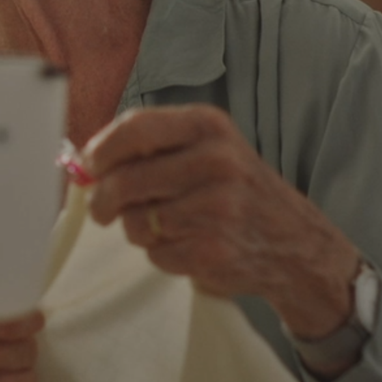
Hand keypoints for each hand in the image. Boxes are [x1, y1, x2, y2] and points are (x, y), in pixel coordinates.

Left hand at [83, 105, 362, 339]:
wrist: (295, 242)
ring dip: (139, 229)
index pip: (135, 128)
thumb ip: (154, 146)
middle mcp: (216, 162)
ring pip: (137, 221)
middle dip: (104, 199)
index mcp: (210, 127)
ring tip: (167, 225)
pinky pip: (156, 253)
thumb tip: (86, 162)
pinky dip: (162, 254)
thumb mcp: (210, 148)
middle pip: (126, 180)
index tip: (90, 166)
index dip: (102, 150)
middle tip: (103, 210)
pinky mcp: (212, 250)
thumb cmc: (238, 190)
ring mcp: (217, 208)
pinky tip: (188, 244)